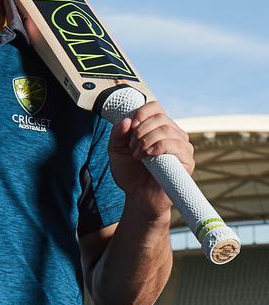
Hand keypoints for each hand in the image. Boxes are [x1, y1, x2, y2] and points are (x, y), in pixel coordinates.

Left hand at [108, 101, 194, 218]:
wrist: (138, 197)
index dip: (142, 113)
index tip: (130, 128)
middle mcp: (173, 134)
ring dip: (146, 140)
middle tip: (132, 147)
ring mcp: (182, 147)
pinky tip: (147, 156)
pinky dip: (157, 147)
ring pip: (166, 130)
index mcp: (158, 128)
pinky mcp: (187, 161)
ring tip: (137, 155)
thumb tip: (128, 120)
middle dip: (140, 131)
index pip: (155, 107)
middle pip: (160, 117)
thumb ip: (118, 133)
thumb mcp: (116, 150)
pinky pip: (175, 145)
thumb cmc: (130, 173)